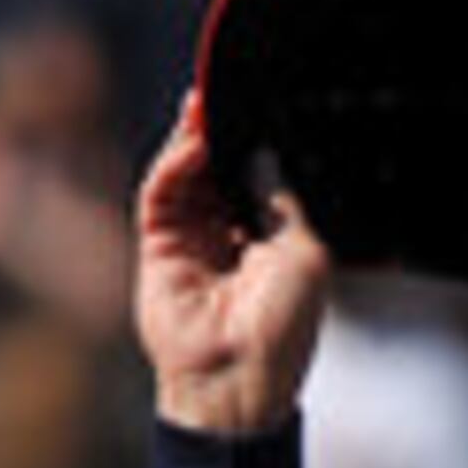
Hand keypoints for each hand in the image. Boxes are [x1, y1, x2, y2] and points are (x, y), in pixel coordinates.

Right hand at [134, 90, 333, 436]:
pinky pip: (162, 193)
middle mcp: (229, 232)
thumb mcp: (308, 253)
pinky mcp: (159, 244)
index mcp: (271, 236)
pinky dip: (174, 165)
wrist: (240, 375)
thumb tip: (270, 150)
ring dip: (193, 138)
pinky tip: (191, 145)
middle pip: (216, 165)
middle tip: (221, 92)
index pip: (255, 174)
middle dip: (218, 130)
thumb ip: (286, 198)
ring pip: (185, 172)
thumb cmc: (284, 327)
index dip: (253, 140)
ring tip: (202, 106)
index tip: (258, 105)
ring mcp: (191, 237)